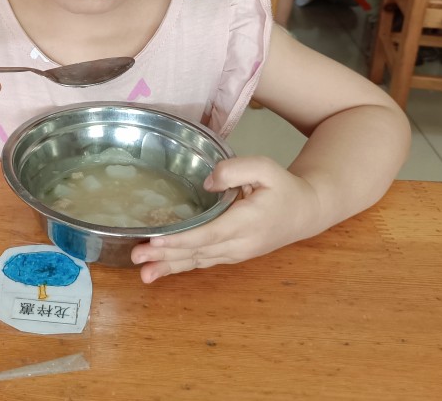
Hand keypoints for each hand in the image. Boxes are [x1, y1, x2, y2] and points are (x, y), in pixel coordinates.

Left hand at [130, 156, 322, 282]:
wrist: (305, 213)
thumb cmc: (283, 188)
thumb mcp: (266, 168)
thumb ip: (236, 170)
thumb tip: (208, 183)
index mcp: (246, 222)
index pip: (208, 234)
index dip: (181, 239)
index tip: (156, 240)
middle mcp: (238, 243)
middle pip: (197, 252)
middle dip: (165, 256)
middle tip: (136, 257)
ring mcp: (234, 253)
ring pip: (197, 262)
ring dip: (168, 267)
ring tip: (142, 273)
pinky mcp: (230, 255)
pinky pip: (202, 262)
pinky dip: (180, 267)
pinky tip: (159, 271)